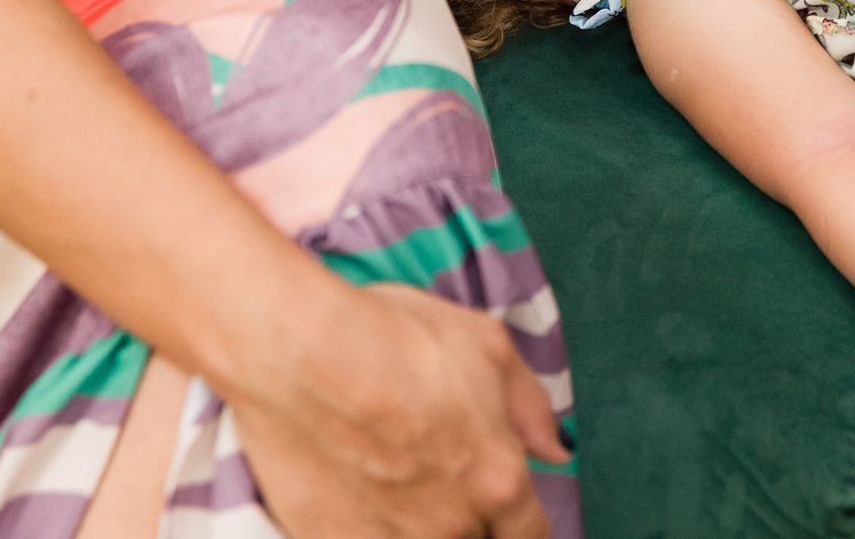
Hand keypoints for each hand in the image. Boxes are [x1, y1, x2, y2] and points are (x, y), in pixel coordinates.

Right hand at [230, 281, 571, 536]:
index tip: (506, 512)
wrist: (299, 350)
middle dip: (472, 519)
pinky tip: (355, 496)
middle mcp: (452, 523)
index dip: (519, 523)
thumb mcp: (486, 346)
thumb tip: (555, 449)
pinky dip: (369, 528)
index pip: (530, 535)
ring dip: (421, 525)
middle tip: (440, 476)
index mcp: (497, 479)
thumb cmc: (393, 336)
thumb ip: (529, 406)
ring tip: (396, 483)